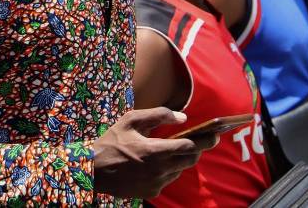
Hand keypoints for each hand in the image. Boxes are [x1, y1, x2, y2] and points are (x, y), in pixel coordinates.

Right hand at [93, 107, 217, 198]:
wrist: (92, 171)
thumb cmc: (112, 141)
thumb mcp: (132, 119)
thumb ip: (159, 115)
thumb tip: (183, 118)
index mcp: (155, 151)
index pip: (190, 147)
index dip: (204, 140)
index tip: (214, 133)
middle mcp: (159, 170)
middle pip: (190, 160)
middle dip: (197, 149)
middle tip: (202, 140)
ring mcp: (156, 183)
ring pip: (180, 170)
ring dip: (181, 159)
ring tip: (175, 148)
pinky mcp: (151, 192)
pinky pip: (168, 179)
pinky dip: (168, 170)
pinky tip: (158, 161)